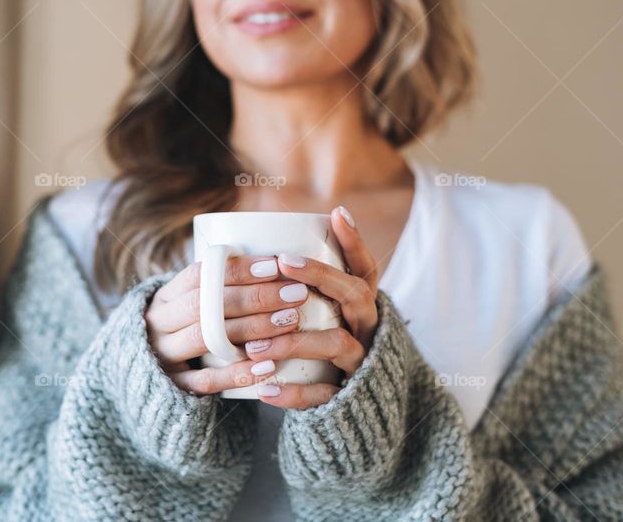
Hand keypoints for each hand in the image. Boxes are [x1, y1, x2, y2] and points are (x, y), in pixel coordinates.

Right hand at [145, 255, 308, 394]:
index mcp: (165, 297)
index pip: (198, 275)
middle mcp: (160, 324)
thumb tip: (278, 260)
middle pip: (206, 305)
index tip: (275, 265)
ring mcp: (165, 355)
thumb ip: (221, 286)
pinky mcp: (175, 386)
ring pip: (207, 339)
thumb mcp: (191, 303)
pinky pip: (207, 381)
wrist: (146, 372)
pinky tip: (268, 366)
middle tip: (295, 293)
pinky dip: (238, 373)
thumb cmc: (186, 327)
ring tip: (290, 320)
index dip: (237, 269)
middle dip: (254, 297)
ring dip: (252, 328)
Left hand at [247, 206, 380, 409]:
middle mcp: (367, 329)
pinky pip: (324, 394)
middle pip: (355, 295)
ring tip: (255, 345)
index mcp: (362, 306)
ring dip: (295, 340)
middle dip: (321, 276)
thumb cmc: (324, 348)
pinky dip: (294, 394)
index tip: (335, 214)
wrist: (353, 408)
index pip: (366, 269)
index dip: (355, 242)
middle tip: (284, 262)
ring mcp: (360, 363)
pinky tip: (265, 390)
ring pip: (337, 343)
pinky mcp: (347, 398)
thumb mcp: (326, 314)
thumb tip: (266, 245)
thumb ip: (307, 287)